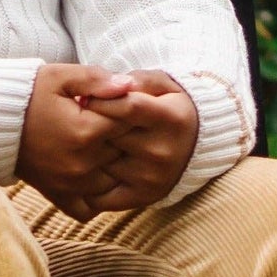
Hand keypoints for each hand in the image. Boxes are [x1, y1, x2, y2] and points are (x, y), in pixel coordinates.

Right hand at [17, 63, 133, 219]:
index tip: (125, 102)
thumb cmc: (29, 93)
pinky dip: (97, 197)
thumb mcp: (61, 77)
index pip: (130, 122)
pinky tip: (97, 176)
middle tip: (120, 124)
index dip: (132, 110)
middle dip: (129, 138)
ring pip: (116, 183)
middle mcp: (82, 162)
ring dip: (118, 168)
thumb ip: (97, 79)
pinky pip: (89, 208)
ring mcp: (71, 183)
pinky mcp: (58, 195)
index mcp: (85, 131)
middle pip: (127, 152)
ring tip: (110, 147)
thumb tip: (130, 85)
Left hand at [80, 69, 198, 213]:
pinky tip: (85, 170)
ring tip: (83, 143)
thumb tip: (110, 86)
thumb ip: (138, 80)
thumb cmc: (171, 107)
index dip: (100, 101)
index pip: (127, 107)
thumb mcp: (162, 84)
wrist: (198, 144)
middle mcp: (162, 150)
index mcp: (170, 118)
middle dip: (90, 127)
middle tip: (78, 121)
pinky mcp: (143, 196)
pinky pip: (103, 195)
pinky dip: (88, 185)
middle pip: (111, 136)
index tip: (85, 99)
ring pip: (102, 163)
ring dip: (87, 154)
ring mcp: (152, 177)